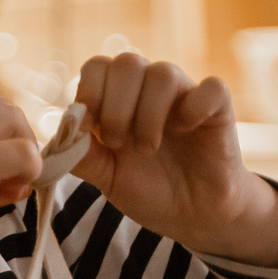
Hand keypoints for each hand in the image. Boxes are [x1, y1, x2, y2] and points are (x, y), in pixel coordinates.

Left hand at [74, 53, 277, 266]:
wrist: (193, 216)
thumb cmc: (150, 190)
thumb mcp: (107, 178)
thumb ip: (83, 157)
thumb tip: (59, 136)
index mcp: (119, 99)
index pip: (97, 66)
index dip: (89, 91)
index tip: (90, 129)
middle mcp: (150, 89)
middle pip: (127, 62)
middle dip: (116, 107)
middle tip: (120, 144)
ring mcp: (185, 95)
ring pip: (163, 73)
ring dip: (148, 114)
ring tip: (148, 148)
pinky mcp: (218, 109)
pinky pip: (211, 88)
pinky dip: (194, 108)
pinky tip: (186, 130)